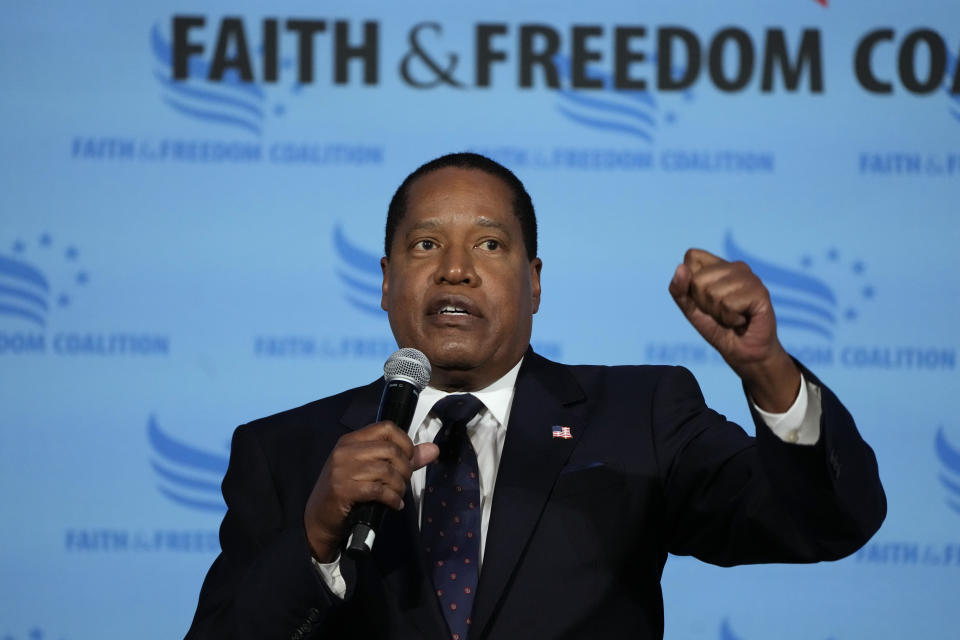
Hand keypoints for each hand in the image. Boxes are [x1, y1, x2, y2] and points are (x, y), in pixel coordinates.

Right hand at [304, 421, 438, 561]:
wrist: (317, 521)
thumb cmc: (346, 492)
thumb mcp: (370, 471)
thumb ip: (403, 459)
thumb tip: (434, 449)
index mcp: (351, 441)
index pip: (386, 428)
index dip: (405, 442)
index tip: (409, 459)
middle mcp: (345, 451)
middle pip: (390, 450)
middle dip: (405, 469)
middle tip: (403, 483)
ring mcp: (342, 470)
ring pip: (386, 470)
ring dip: (399, 486)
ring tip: (398, 495)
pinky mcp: (342, 490)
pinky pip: (378, 490)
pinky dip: (392, 498)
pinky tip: (394, 504)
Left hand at [668, 248, 800, 411]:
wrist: (742, 353)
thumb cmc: (718, 328)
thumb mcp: (690, 309)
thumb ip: (679, 289)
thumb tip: (681, 267)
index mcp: (719, 265)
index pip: (692, 256)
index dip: (690, 283)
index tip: (704, 299)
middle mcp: (736, 267)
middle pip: (698, 279)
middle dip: (703, 303)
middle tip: (720, 312)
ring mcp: (750, 278)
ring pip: (713, 293)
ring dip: (718, 313)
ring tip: (731, 317)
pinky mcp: (761, 292)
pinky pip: (729, 305)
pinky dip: (730, 319)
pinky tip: (742, 320)